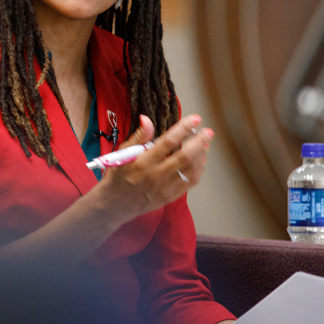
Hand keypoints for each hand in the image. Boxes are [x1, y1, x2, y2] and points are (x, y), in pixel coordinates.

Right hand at [95, 114, 212, 223]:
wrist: (115, 204)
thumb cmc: (118, 176)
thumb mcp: (122, 153)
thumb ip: (138, 136)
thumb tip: (147, 118)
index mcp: (143, 162)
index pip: (168, 142)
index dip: (184, 128)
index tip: (195, 119)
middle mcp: (156, 175)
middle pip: (185, 156)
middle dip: (200, 142)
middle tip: (208, 132)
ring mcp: (165, 188)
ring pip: (190, 169)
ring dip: (201, 155)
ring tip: (205, 144)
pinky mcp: (170, 196)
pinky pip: (190, 182)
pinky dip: (199, 170)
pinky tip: (200, 160)